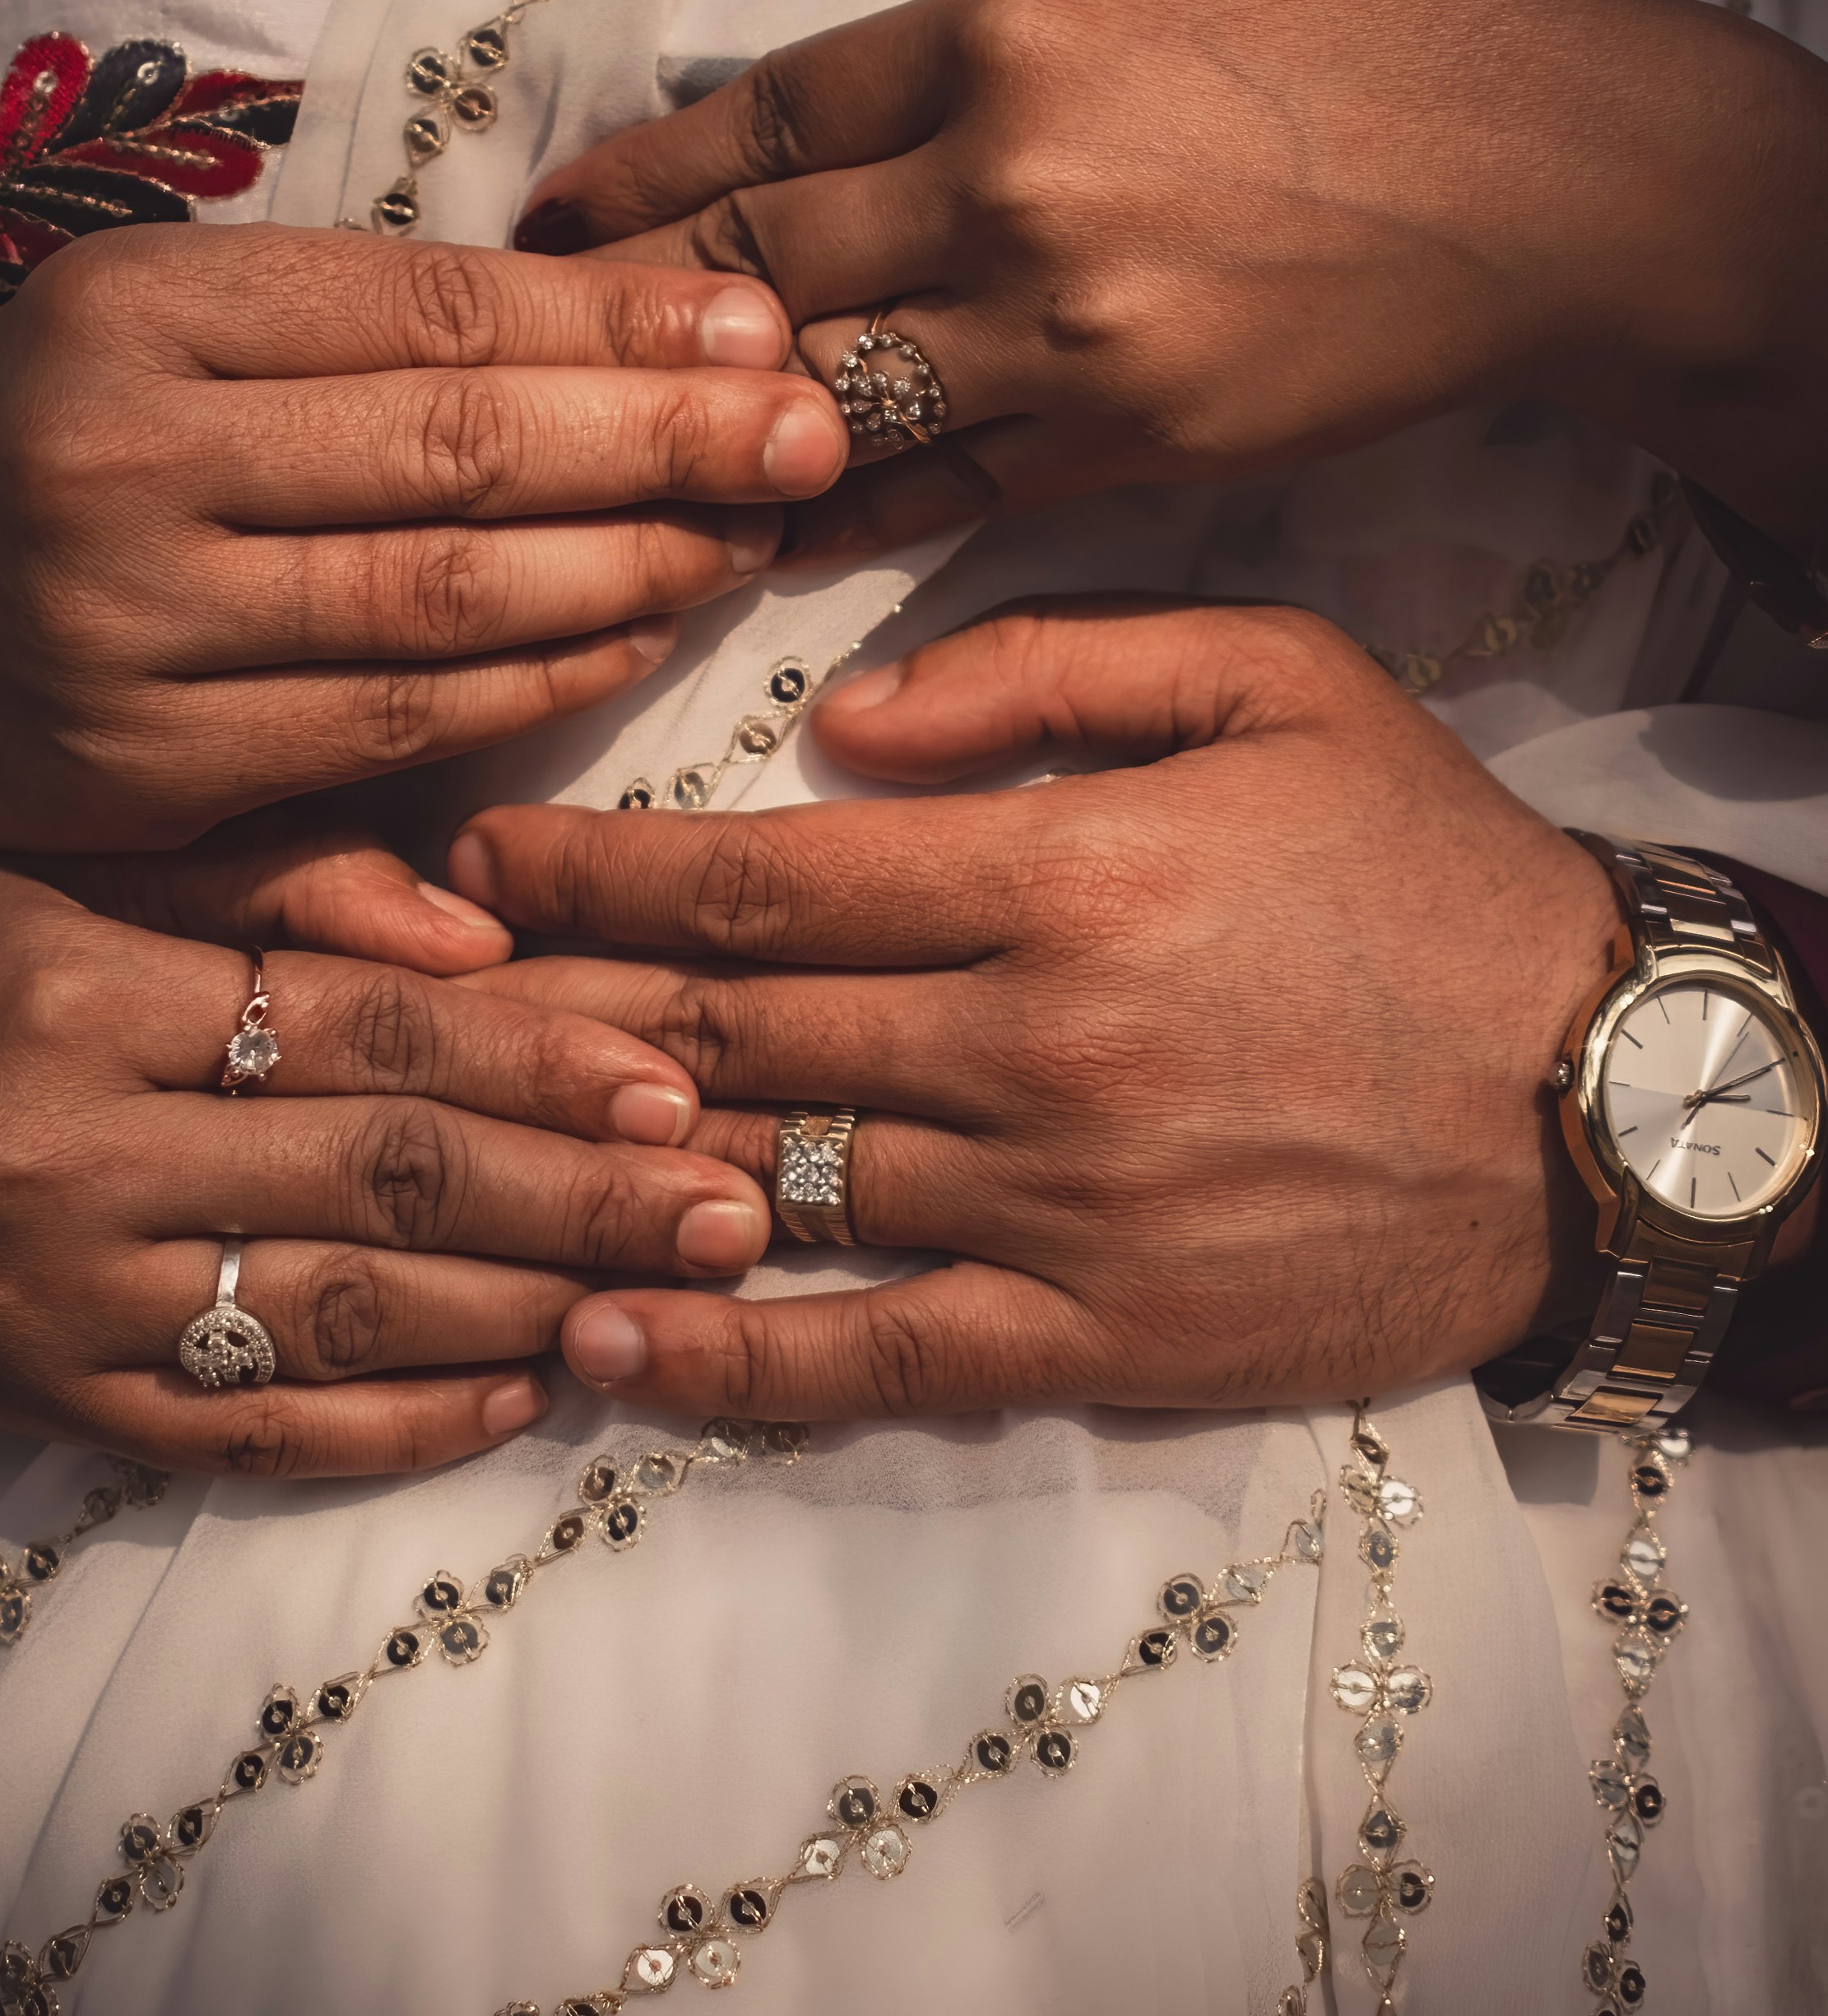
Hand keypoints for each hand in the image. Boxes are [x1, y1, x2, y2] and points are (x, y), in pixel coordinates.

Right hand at [0, 223, 845, 850]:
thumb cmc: (71, 440)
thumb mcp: (184, 330)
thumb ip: (385, 331)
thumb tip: (663, 323)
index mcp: (138, 309)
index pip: (427, 307)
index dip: (617, 324)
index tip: (763, 329)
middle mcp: (119, 460)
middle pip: (455, 451)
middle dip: (664, 442)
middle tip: (814, 435)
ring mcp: (123, 627)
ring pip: (439, 598)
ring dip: (628, 570)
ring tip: (748, 535)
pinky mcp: (142, 773)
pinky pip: (392, 729)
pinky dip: (535, 686)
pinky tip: (635, 643)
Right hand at [0, 856, 776, 1476]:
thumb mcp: (72, 873)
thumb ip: (277, 886)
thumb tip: (486, 930)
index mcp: (82, 996)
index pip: (354, 1027)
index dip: (529, 1054)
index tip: (672, 1077)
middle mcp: (65, 1161)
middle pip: (374, 1182)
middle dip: (575, 1197)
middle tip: (734, 1205)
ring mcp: (53, 1306)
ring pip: (332, 1317)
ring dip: (520, 1310)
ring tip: (668, 1296)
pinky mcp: (43, 1406)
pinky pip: (246, 1431)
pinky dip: (393, 1421)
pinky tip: (518, 1397)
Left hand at [445, 599, 1619, 1421]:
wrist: (1604, 1098)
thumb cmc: (1426, 869)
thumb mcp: (1280, 679)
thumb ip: (1054, 660)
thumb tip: (850, 721)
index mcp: (1059, 871)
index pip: (760, 872)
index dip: (591, 869)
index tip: (472, 864)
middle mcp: (1032, 1042)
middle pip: (730, 1020)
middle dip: (552, 1002)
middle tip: (410, 992)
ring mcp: (1058, 1206)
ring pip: (773, 1174)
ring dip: (600, 1162)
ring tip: (455, 1144)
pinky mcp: (1101, 1336)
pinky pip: (875, 1354)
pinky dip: (727, 1355)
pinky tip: (600, 1337)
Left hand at [517, 0, 1827, 563]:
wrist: (1593, 187)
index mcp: (1021, 32)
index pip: (768, 112)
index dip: (641, 168)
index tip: (553, 208)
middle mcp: (1011, 195)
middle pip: (761, 257)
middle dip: (630, 299)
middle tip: (525, 338)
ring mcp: (1062, 340)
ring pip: (823, 387)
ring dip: (700, 415)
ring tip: (594, 447)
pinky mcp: (1123, 451)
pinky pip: (935, 490)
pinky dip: (831, 509)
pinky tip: (747, 530)